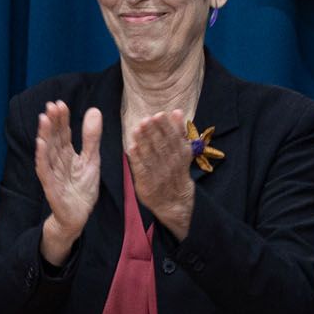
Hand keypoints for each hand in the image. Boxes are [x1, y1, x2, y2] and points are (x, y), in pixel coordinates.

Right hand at [34, 101, 100, 266]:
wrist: (78, 216)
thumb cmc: (82, 188)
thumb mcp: (92, 159)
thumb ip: (91, 137)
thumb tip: (94, 110)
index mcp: (66, 154)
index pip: (63, 133)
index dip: (61, 119)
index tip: (60, 103)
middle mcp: (57, 161)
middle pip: (54, 139)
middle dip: (52, 122)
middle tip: (51, 105)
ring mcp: (52, 173)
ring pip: (47, 151)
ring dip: (44, 135)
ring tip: (43, 119)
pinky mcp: (51, 187)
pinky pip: (45, 170)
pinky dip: (42, 157)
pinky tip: (40, 144)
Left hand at [126, 110, 195, 237]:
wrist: (175, 202)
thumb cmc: (175, 171)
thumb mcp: (182, 152)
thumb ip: (178, 131)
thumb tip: (176, 111)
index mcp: (181, 155)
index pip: (173, 138)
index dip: (166, 127)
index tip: (158, 114)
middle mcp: (171, 164)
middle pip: (162, 146)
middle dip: (153, 132)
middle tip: (145, 119)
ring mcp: (159, 175)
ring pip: (151, 156)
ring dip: (144, 142)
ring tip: (137, 129)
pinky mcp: (147, 184)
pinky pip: (141, 170)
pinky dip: (136, 159)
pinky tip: (131, 148)